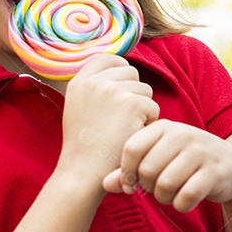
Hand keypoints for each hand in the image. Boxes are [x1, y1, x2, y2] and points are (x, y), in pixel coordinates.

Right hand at [59, 55, 158, 182]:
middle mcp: (94, 82)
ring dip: (141, 109)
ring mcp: (112, 90)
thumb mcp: (78, 108)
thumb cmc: (84, 147)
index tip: (121, 91)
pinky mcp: (132, 103)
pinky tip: (131, 136)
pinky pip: (153, 107)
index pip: (108, 59)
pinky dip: (148, 124)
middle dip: (133, 93)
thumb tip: (119, 70)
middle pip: (130, 73)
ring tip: (124, 130)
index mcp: (79, 81)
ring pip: (144, 90)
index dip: (120, 72)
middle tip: (121, 120)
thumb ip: (93, 88)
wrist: (83, 172)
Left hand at [103, 119, 231, 210]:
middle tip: (155, 189)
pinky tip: (185, 200)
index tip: (129, 185)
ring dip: (163, 198)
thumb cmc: (184, 162)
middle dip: (147, 187)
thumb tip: (104, 185)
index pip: (131, 148)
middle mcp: (182, 134)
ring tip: (169, 194)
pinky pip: (186, 197)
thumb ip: (129, 170)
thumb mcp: (157, 160)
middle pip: (147, 169)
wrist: (231, 167)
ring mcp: (200, 152)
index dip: (125, 172)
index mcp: (162, 127)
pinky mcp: (215, 172)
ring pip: (165, 184)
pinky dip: (181, 205)